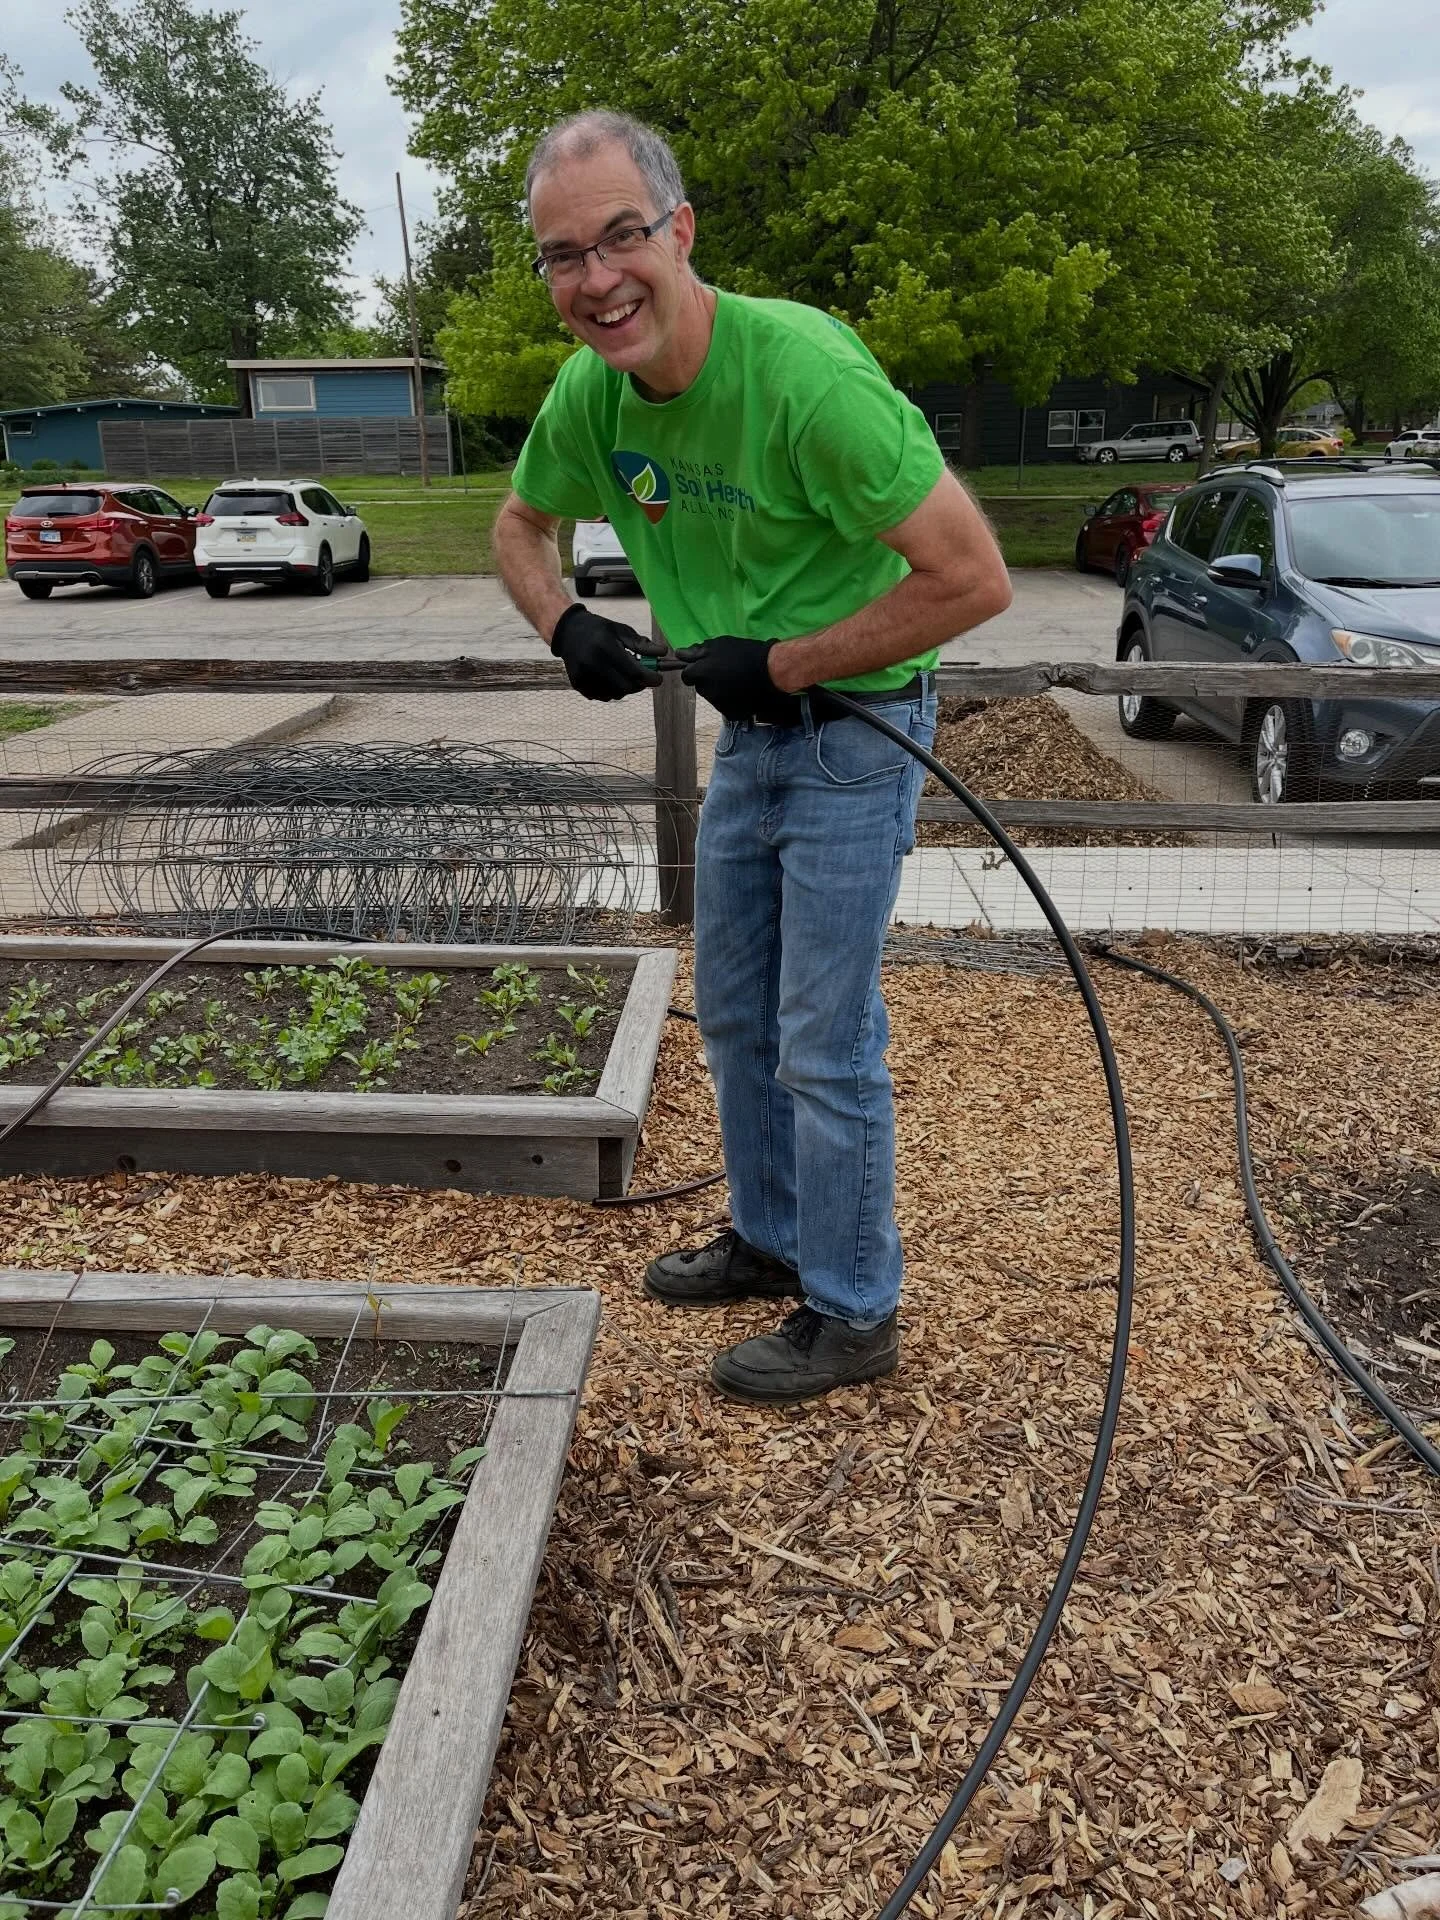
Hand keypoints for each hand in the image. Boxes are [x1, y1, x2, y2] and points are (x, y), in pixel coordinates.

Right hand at [550, 604, 665, 700]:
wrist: (568, 632)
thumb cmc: (599, 630)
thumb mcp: (622, 631)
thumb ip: (642, 644)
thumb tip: (663, 653)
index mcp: (605, 647)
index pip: (634, 672)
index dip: (650, 678)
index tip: (658, 678)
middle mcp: (592, 663)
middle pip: (626, 687)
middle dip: (639, 685)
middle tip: (642, 676)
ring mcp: (583, 676)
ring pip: (615, 695)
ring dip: (625, 688)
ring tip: (623, 673)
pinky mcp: (578, 685)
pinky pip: (603, 696)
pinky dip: (612, 690)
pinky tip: (609, 677)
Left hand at [679, 635, 803, 725]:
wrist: (771, 672)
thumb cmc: (745, 653)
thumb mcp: (720, 644)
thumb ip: (697, 651)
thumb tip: (679, 653)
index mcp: (700, 673)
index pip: (687, 676)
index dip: (696, 671)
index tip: (708, 668)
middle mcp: (706, 691)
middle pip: (700, 687)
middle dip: (708, 680)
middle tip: (725, 673)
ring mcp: (718, 704)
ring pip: (713, 697)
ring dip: (719, 690)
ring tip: (736, 682)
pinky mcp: (730, 713)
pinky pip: (725, 706)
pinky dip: (731, 701)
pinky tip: (742, 692)